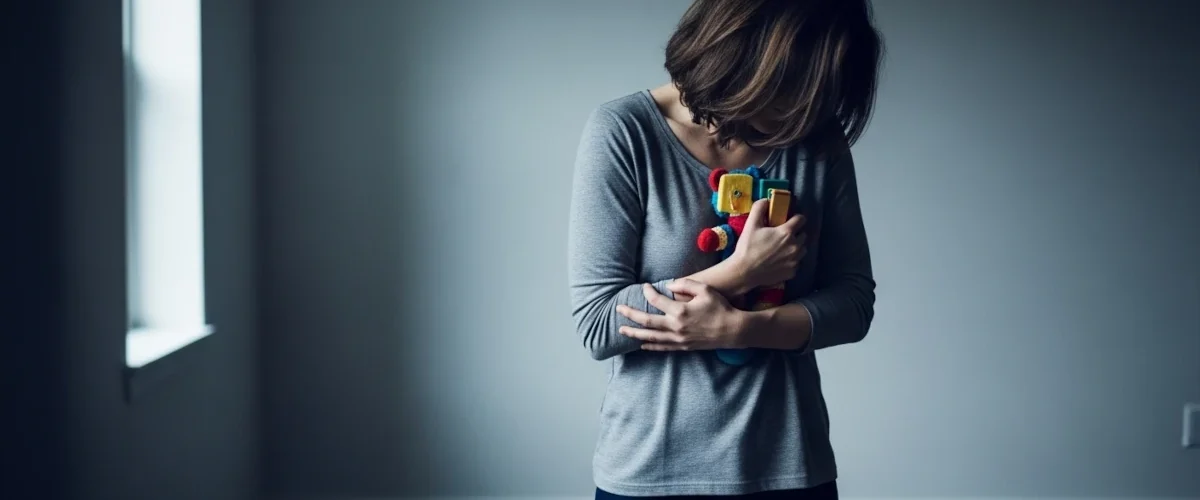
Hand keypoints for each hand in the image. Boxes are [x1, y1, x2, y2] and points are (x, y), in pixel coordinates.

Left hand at [615, 279, 747, 350]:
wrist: (733, 330)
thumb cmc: (721, 307)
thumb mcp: (705, 290)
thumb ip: (686, 284)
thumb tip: (668, 286)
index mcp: (680, 311)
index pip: (656, 300)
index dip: (647, 292)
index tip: (644, 286)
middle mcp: (676, 326)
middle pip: (647, 321)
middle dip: (630, 314)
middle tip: (619, 309)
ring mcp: (678, 339)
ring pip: (651, 336)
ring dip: (634, 332)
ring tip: (621, 329)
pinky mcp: (683, 347)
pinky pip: (662, 347)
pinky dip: (650, 346)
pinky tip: (641, 344)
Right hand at [729, 198, 806, 289]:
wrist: (744, 272)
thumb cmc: (747, 247)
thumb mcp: (751, 225)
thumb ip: (759, 208)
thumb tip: (766, 200)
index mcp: (786, 232)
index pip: (801, 219)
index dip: (796, 218)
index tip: (790, 220)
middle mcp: (795, 246)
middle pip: (804, 235)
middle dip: (796, 234)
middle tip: (784, 236)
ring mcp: (795, 260)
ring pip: (802, 250)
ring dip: (796, 247)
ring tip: (783, 249)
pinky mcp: (792, 272)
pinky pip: (797, 263)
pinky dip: (791, 261)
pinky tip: (780, 261)